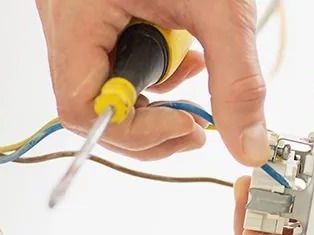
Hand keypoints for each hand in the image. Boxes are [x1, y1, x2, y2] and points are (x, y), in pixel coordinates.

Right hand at [36, 0, 268, 163]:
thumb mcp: (220, 10)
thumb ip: (238, 81)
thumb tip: (248, 143)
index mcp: (77, 17)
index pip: (82, 108)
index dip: (136, 131)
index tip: (185, 126)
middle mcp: (65, 21)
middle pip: (92, 105)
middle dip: (150, 121)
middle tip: (194, 122)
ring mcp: (76, 19)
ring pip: (106, 86)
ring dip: (156, 93)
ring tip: (196, 68)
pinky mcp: (95, 15)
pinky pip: (115, 59)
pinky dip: (155, 68)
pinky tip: (184, 51)